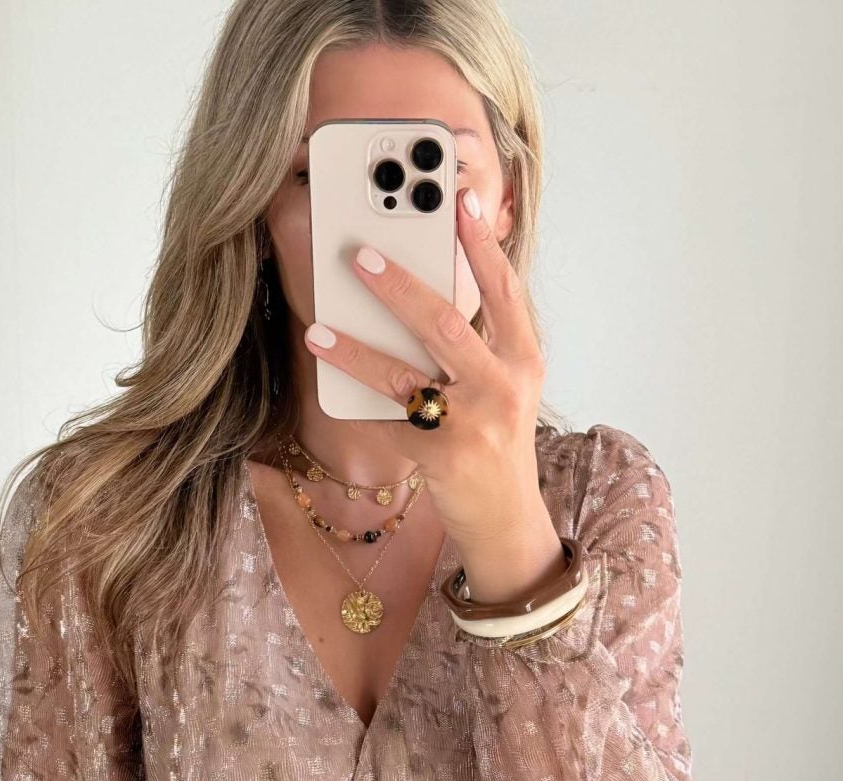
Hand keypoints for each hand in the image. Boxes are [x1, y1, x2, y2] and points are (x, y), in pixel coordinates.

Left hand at [303, 185, 549, 552]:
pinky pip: (387, 423)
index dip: (481, 244)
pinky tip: (328, 384)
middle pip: (446, 324)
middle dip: (400, 286)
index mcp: (524, 361)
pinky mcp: (442, 458)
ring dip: (355, 350)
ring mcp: (473, 425)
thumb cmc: (496, 442)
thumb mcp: (506, 387)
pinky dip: (357, 405)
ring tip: (318, 328)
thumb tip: (428, 287)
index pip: (504, 290)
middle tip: (360, 256)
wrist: (506, 520)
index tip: (458, 199)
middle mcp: (503, 388)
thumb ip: (482, 340)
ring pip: (405, 376)